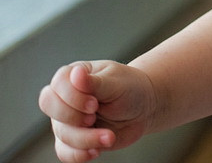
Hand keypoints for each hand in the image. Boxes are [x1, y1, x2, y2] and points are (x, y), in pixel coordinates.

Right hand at [38, 60, 154, 161]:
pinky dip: (79, 154)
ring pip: (62, 134)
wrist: (145, 108)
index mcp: (73, 76)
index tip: (95, 104)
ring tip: (109, 136)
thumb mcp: (116, 82)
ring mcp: (67, 120)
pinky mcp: (74, 140)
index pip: (57, 85)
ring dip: (86, 138)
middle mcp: (65, 98)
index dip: (72, 97)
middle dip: (73, 117)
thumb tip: (76, 73)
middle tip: (94, 117)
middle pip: (50, 108)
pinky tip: (96, 151)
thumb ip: (94, 82)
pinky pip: (65, 152)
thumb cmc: (131, 88)